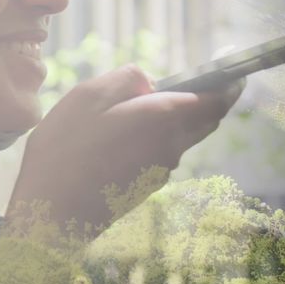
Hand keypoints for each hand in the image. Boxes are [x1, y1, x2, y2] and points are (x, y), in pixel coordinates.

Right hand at [7, 65, 242, 233]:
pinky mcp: (146, 186)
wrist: (52, 212)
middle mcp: (172, 146)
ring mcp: (160, 170)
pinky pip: (160, 153)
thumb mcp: (88, 95)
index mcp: (164, 118)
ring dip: (170, 120)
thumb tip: (149, 82)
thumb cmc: (66, 149)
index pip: (218, 100)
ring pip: (181, 137)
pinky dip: (152, 139)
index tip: (233, 71)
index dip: (229, 83)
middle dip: (203, 100)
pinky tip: (116, 138)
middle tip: (179, 84)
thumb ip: (126, 78)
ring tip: (127, 110)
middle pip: (204, 120)